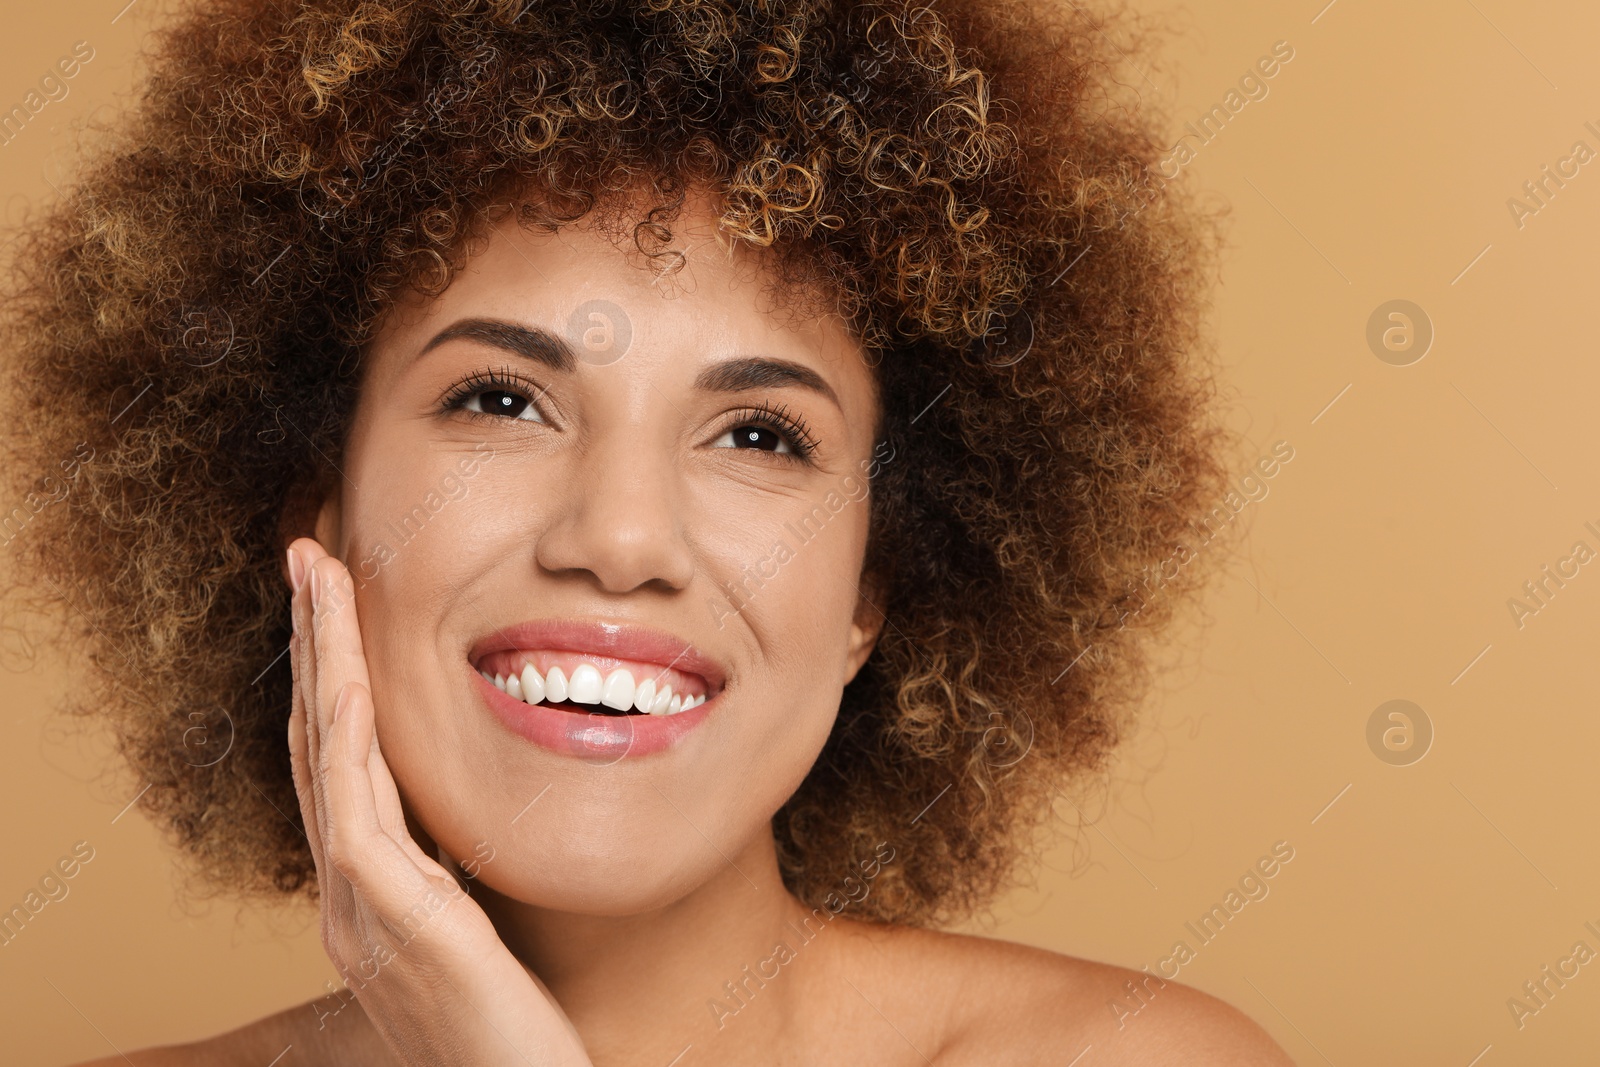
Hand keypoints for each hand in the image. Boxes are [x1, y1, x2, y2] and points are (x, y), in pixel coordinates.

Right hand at [285, 537, 592, 1065]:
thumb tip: (461, 831)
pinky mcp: (387, 919)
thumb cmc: (514, 1034)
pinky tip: (341, 675)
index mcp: (371, 895)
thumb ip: (456, 881)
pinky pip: (352, 809)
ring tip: (316, 577)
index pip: (341, 765)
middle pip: (317, 744)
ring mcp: (357, 909)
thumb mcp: (480, 937)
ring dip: (317, 660)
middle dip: (310, 646)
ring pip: (323, 757)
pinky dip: (342, 734)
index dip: (330, 679)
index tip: (337, 605)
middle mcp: (347, 897)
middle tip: (308, 557)